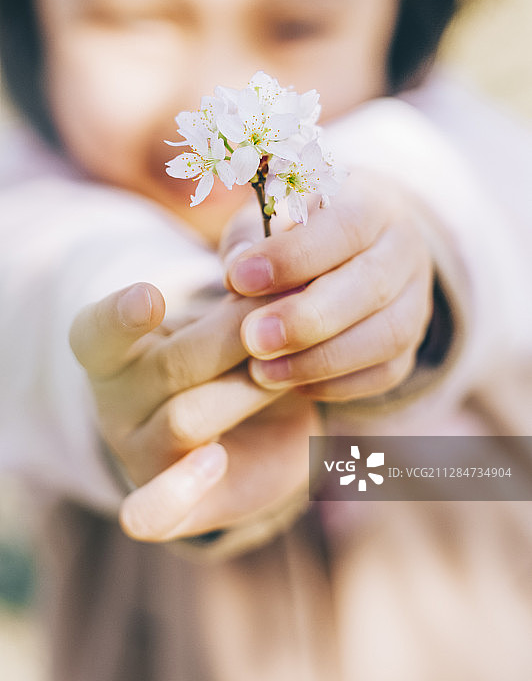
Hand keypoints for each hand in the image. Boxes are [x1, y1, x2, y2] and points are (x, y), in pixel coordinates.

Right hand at [70, 284, 318, 540]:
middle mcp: (118, 402)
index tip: (151, 298)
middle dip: (238, 336)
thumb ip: (248, 280)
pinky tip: (216, 461)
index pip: (96, 332)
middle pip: (172, 365)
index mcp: (115, 351)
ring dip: (246, 390)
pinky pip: (151, 514)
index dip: (119, 316)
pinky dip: (178, 491)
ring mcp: (140, 453)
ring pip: (187, 420)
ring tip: (289, 372)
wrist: (255, 431)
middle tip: (290, 314)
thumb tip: (285, 222)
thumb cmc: (234, 356)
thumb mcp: (232, 313)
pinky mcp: (169, 503)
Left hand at [222, 169, 433, 401]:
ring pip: (388, 335)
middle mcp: (405, 248)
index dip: (293, 257)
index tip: (238, 279)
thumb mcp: (270, 214)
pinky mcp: (412, 342)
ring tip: (262, 371)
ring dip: (321, 360)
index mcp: (372, 202)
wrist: (354, 244)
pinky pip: (387, 371)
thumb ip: (251, 238)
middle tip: (253, 338)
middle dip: (308, 318)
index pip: (345, 226)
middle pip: (372, 285)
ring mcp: (417, 298)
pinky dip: (338, 383)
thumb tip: (236, 273)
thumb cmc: (297, 226)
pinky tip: (291, 383)